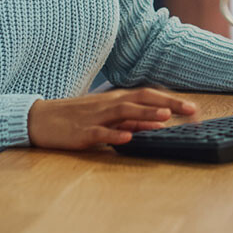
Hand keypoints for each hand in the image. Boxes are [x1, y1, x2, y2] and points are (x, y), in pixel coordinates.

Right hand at [27, 87, 197, 149]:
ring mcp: (95, 117)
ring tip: (165, 117)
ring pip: (123, 112)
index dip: (171, 99)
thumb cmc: (77, 118)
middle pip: (141, 98)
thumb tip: (159, 122)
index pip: (148, 94)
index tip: (193, 108)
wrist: (40, 119)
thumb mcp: (108, 117)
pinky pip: (100, 133)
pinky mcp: (82, 132)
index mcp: (116, 99)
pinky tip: (128, 137)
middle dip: (167, 103)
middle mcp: (108, 104)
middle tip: (191, 110)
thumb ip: (133, 120)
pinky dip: (115, 134)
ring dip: (145, 113)